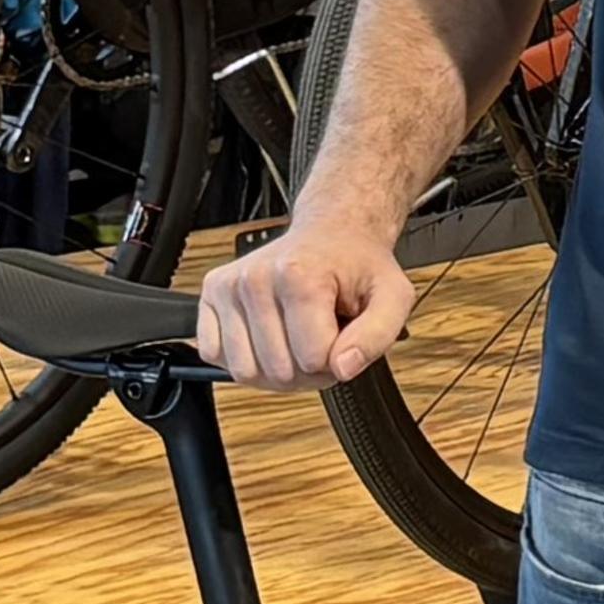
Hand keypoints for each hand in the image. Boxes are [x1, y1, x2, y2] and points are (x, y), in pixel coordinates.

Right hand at [196, 218, 415, 391]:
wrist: (332, 232)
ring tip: (296, 339)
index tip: (344, 338)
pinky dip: (244, 356)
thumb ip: (377, 335)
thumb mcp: (392, 296)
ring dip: (275, 369)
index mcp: (298, 275)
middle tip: (323, 339)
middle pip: (278, 371)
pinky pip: (214, 353)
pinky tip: (267, 336)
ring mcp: (229, 286)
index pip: (313, 360)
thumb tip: (343, 367)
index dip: (335, 361)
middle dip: (307, 369)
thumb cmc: (358, 264)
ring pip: (244, 371)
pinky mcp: (211, 293)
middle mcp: (256, 278)